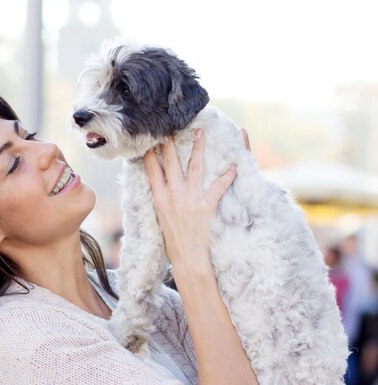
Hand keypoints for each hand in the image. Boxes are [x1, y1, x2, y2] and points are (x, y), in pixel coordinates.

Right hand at [143, 128, 248, 269]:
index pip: (151, 169)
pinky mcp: (205, 207)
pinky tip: (234, 166)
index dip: (151, 152)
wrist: (187, 259)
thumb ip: (160, 197)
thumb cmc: (173, 239)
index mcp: (159, 198)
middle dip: (171, 143)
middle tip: (172, 127)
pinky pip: (218, 188)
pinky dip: (227, 177)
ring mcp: (189, 200)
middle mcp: (172, 195)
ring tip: (201, 133)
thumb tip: (159, 181)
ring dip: (198, 149)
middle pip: (171, 163)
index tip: (151, 138)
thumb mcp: (160, 216)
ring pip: (194, 168)